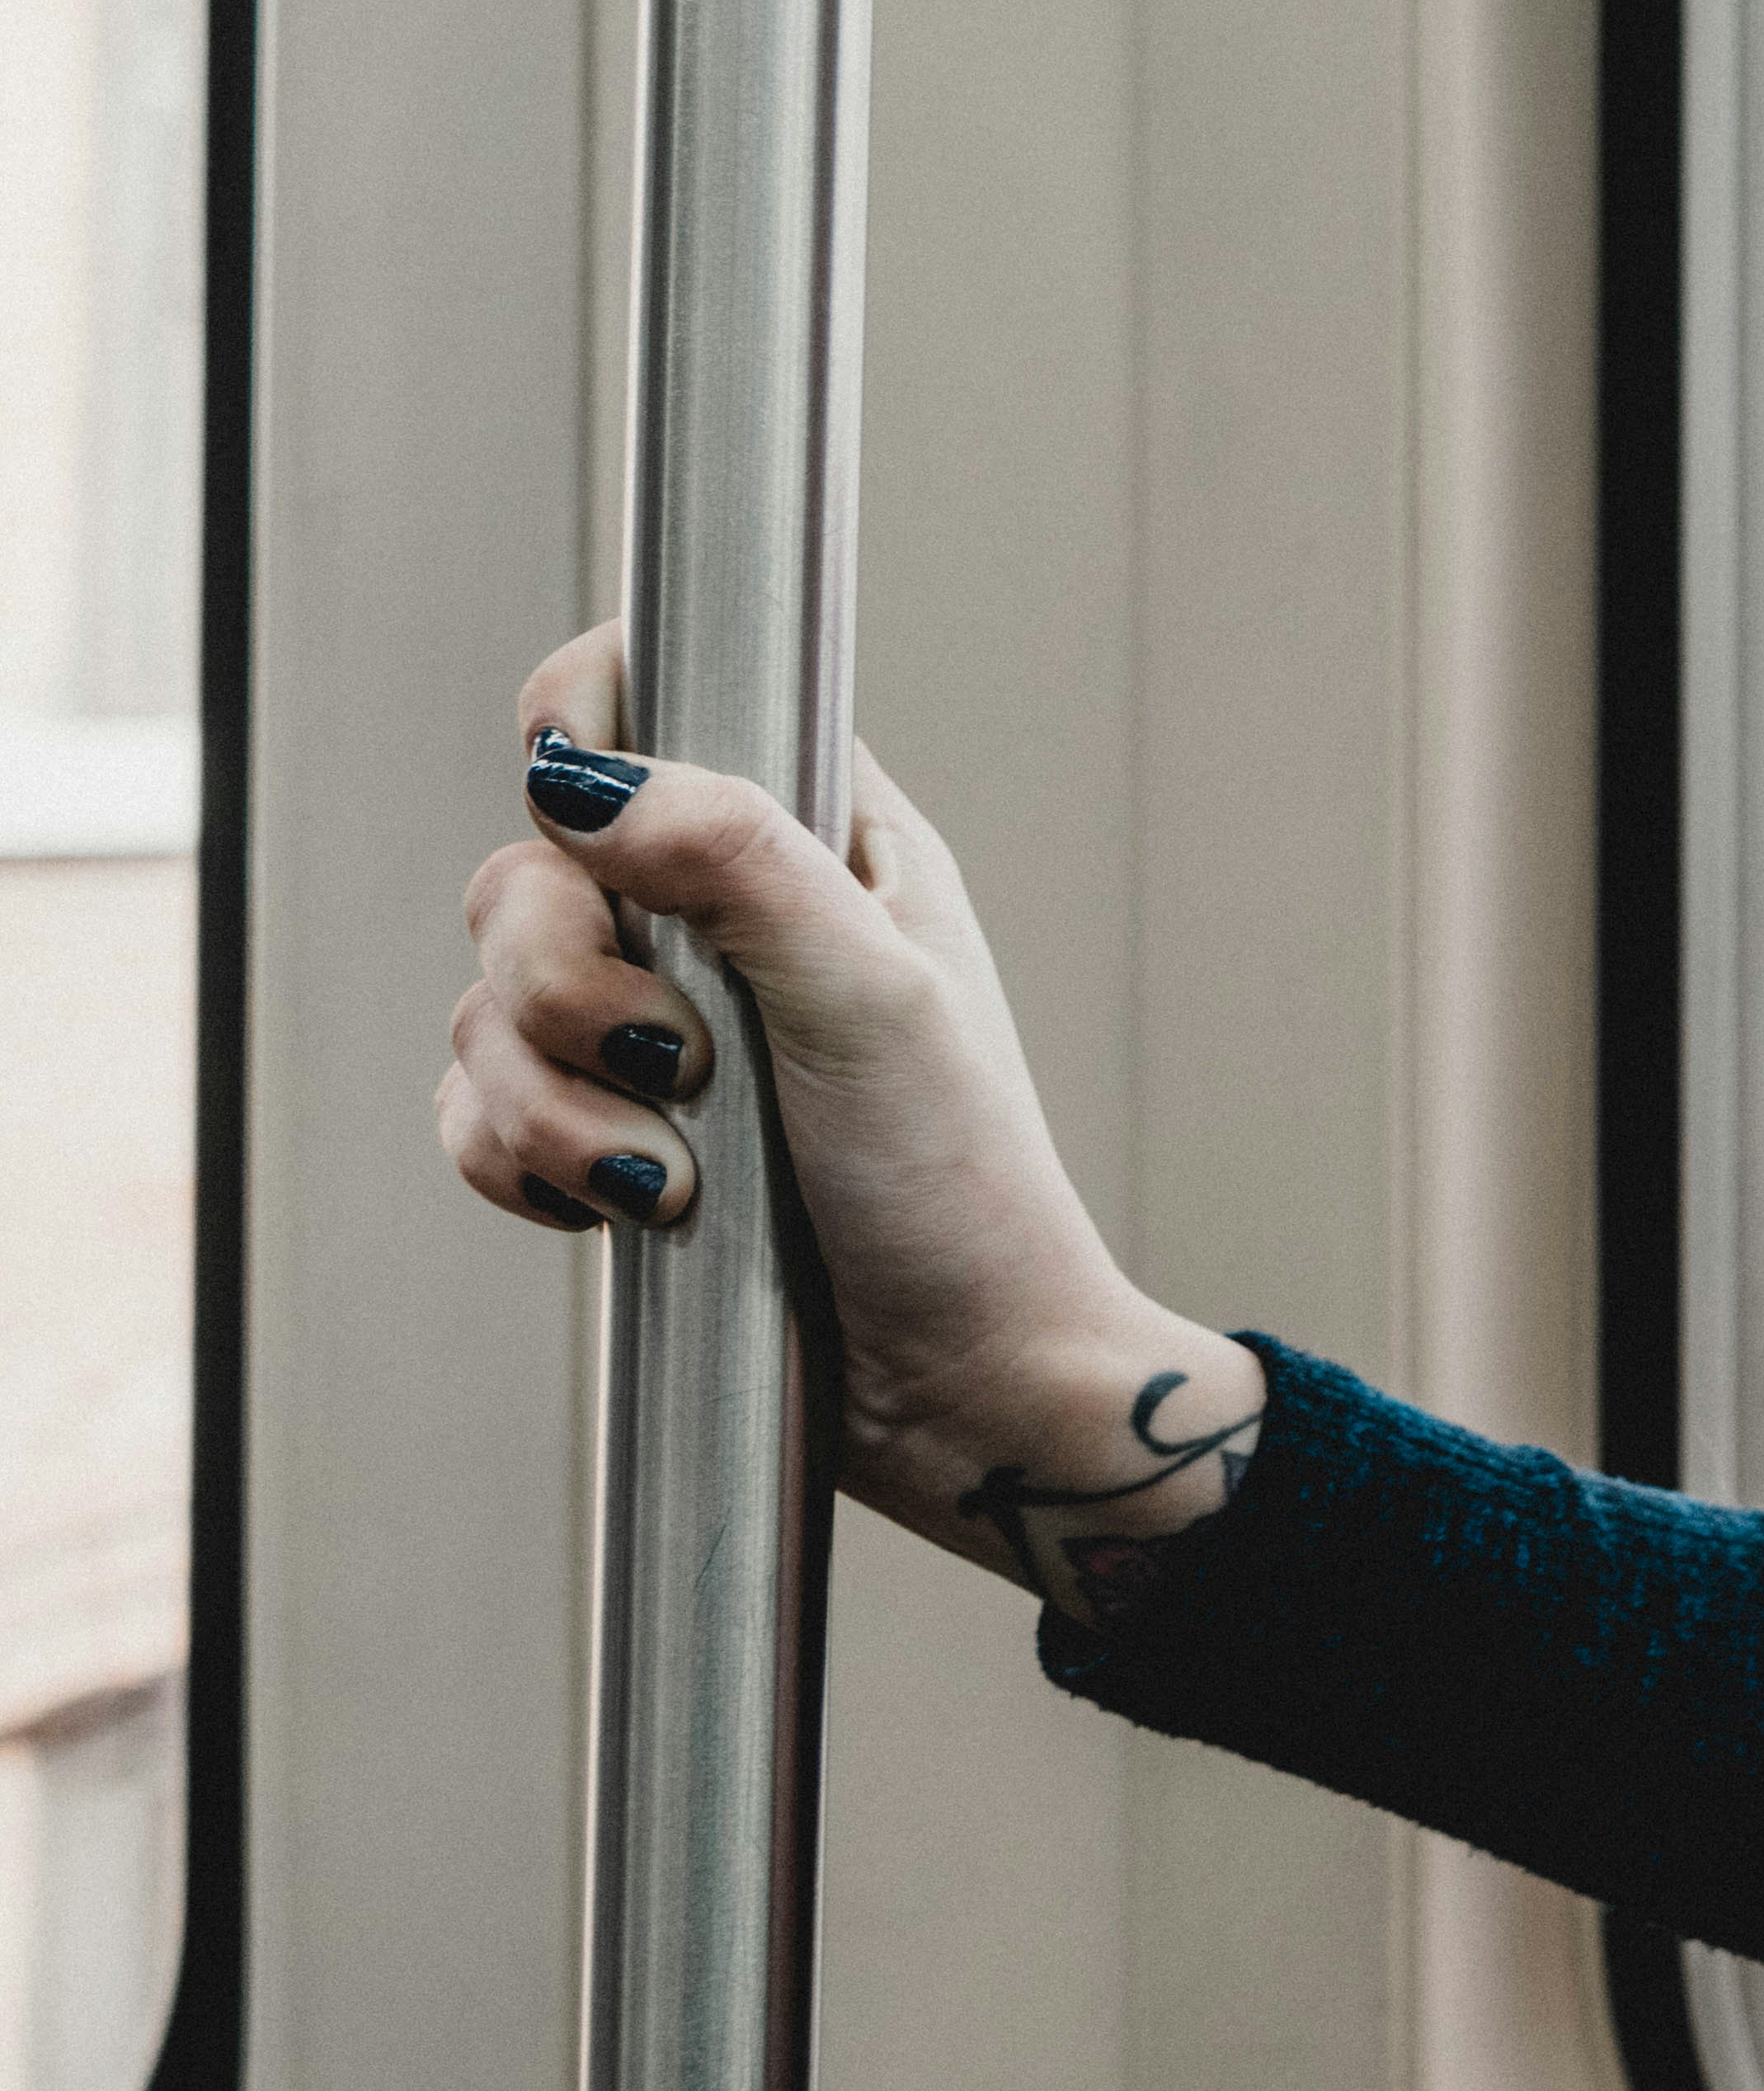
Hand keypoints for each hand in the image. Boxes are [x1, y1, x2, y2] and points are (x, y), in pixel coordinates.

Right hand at [437, 623, 1260, 1611]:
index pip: (662, 699)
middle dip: (564, 978)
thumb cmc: (957, 1187)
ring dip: (555, 1101)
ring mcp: (656, 1037)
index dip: (588, 718)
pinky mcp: (606, 1143)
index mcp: (820, 844)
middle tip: (679, 1061)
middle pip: (530, 872)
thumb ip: (742, 861)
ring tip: (679, 1176)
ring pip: (485, 1006)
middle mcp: (726, 925)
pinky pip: (478, 1117)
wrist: (959, 1391)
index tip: (570, 786)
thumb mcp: (877, 997)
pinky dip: (527, 1167)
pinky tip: (625, 1214)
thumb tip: (585, 773)